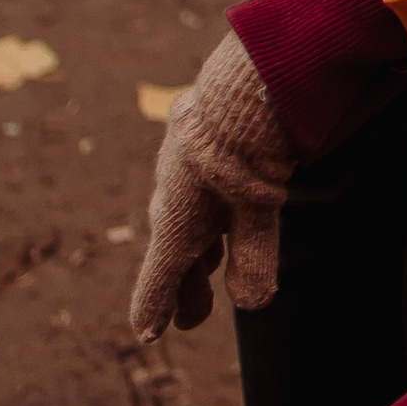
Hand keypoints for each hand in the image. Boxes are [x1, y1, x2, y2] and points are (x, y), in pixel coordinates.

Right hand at [131, 31, 297, 338]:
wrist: (244, 72)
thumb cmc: (250, 143)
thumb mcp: (259, 207)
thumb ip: (254, 254)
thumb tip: (252, 303)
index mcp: (177, 218)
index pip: (162, 276)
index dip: (155, 306)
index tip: (147, 333)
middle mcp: (171, 193)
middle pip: (176, 249)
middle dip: (183, 284)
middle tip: (190, 318)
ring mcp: (179, 162)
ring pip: (186, 216)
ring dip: (197, 247)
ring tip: (208, 267)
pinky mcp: (194, 135)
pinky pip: (194, 184)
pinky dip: (205, 209)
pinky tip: (218, 210)